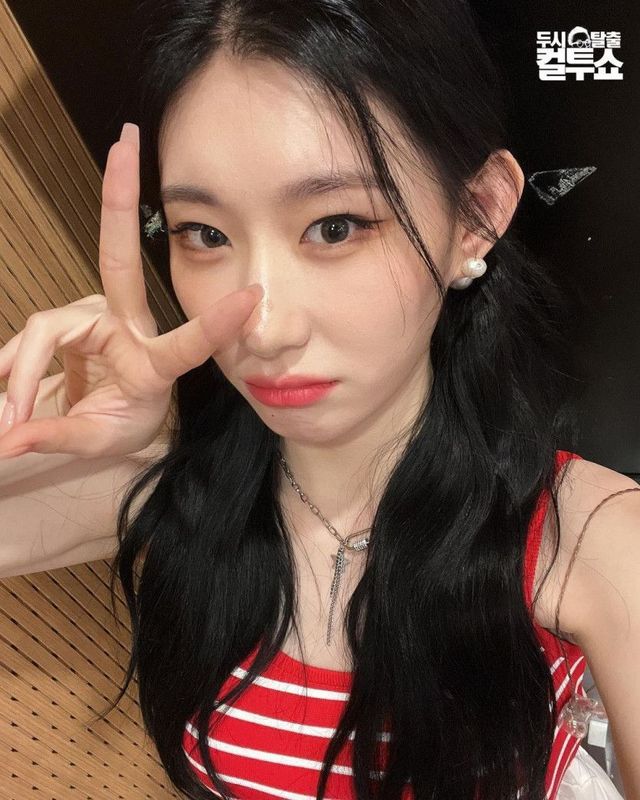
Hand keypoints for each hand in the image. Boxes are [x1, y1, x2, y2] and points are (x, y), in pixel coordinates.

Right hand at [0, 122, 262, 458]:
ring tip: (7, 419)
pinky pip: (26, 340)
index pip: (188, 343)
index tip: (253, 297)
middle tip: (126, 139)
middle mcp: (126, 325)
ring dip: (20, 374)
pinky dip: (8, 373)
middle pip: (118, 257)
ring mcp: (93, 316)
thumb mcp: (98, 438)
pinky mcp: (64, 320)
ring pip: (44, 328)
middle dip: (119, 197)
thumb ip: (57, 437)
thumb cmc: (121, 424)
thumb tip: (8, 440)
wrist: (111, 419)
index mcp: (155, 363)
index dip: (216, 324)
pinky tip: (5, 406)